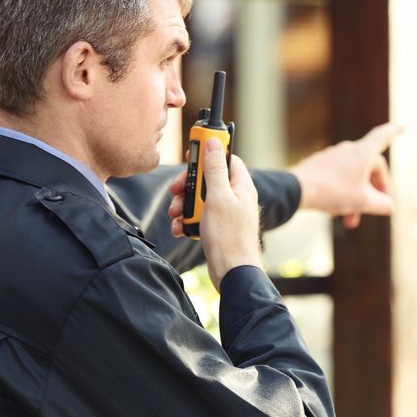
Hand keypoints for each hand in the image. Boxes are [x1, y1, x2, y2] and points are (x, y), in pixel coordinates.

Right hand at [169, 139, 261, 288]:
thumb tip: (213, 142)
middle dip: (188, 185)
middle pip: (207, 179)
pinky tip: (180, 229)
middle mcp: (235, 198)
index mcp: (240, 186)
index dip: (208, 154)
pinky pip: (198, 217)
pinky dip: (186, 221)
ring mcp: (226, 214)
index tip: (191, 153)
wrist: (232, 273)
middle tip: (176, 191)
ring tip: (175, 216)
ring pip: (199, 199)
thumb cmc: (229, 237)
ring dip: (183, 206)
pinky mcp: (216, 228)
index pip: (226, 159)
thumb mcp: (217, 197)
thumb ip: (214, 169)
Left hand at [289, 123, 400, 228]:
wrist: (296, 190)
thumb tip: (389, 206)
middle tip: (374, 211)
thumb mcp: (364, 202)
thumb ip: (383, 205)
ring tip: (349, 221)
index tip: (402, 127)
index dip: (394, 132)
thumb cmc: (333, 192)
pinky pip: (336, 180)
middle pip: (368, 169)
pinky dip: (340, 195)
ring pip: (351, 179)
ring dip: (354, 199)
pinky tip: (332, 213)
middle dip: (373, 193)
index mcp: (363, 152)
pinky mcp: (318, 166)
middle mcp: (348, 150)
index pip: (382, 137)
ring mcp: (331, 157)